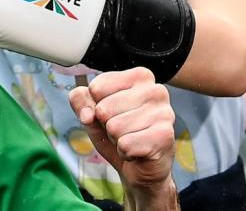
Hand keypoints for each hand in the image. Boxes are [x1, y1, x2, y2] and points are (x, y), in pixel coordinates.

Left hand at [69, 68, 176, 192]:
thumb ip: (80, 101)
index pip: (96, 88)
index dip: (95, 106)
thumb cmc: (119, 133)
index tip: (111, 113)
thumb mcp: (92, 113)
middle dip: (106, 125)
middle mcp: (156, 90)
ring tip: (131, 139)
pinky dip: (125, 152)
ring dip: (116, 139)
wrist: (141, 168)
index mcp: (140, 77)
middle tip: (123, 130)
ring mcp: (164, 113)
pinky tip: (138, 151)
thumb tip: (87, 113)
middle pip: (104, 108)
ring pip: (114, 127)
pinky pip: (125, 144)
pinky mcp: (165, 136)